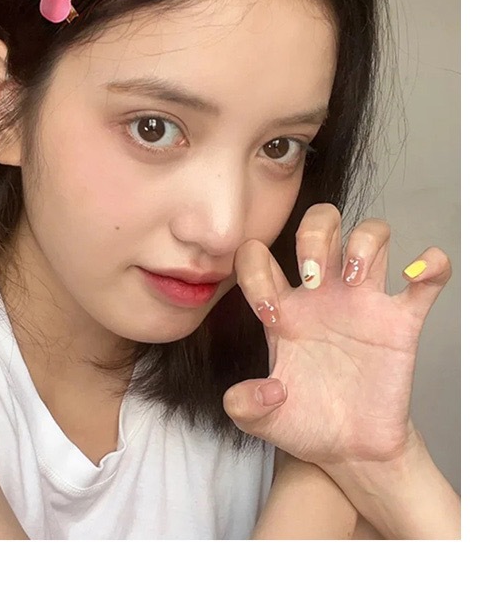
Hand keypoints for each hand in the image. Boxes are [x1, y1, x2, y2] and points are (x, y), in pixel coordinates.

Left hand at [223, 203, 451, 467]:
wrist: (348, 450)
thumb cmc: (304, 422)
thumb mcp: (258, 420)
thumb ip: (243, 406)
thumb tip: (266, 388)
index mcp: (283, 308)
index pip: (258, 256)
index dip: (255, 271)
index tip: (271, 314)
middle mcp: (322, 295)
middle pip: (319, 225)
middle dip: (312, 235)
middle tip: (311, 276)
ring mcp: (362, 304)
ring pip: (370, 235)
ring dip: (363, 241)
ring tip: (353, 278)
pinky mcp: (401, 324)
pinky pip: (426, 281)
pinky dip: (431, 266)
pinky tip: (419, 274)